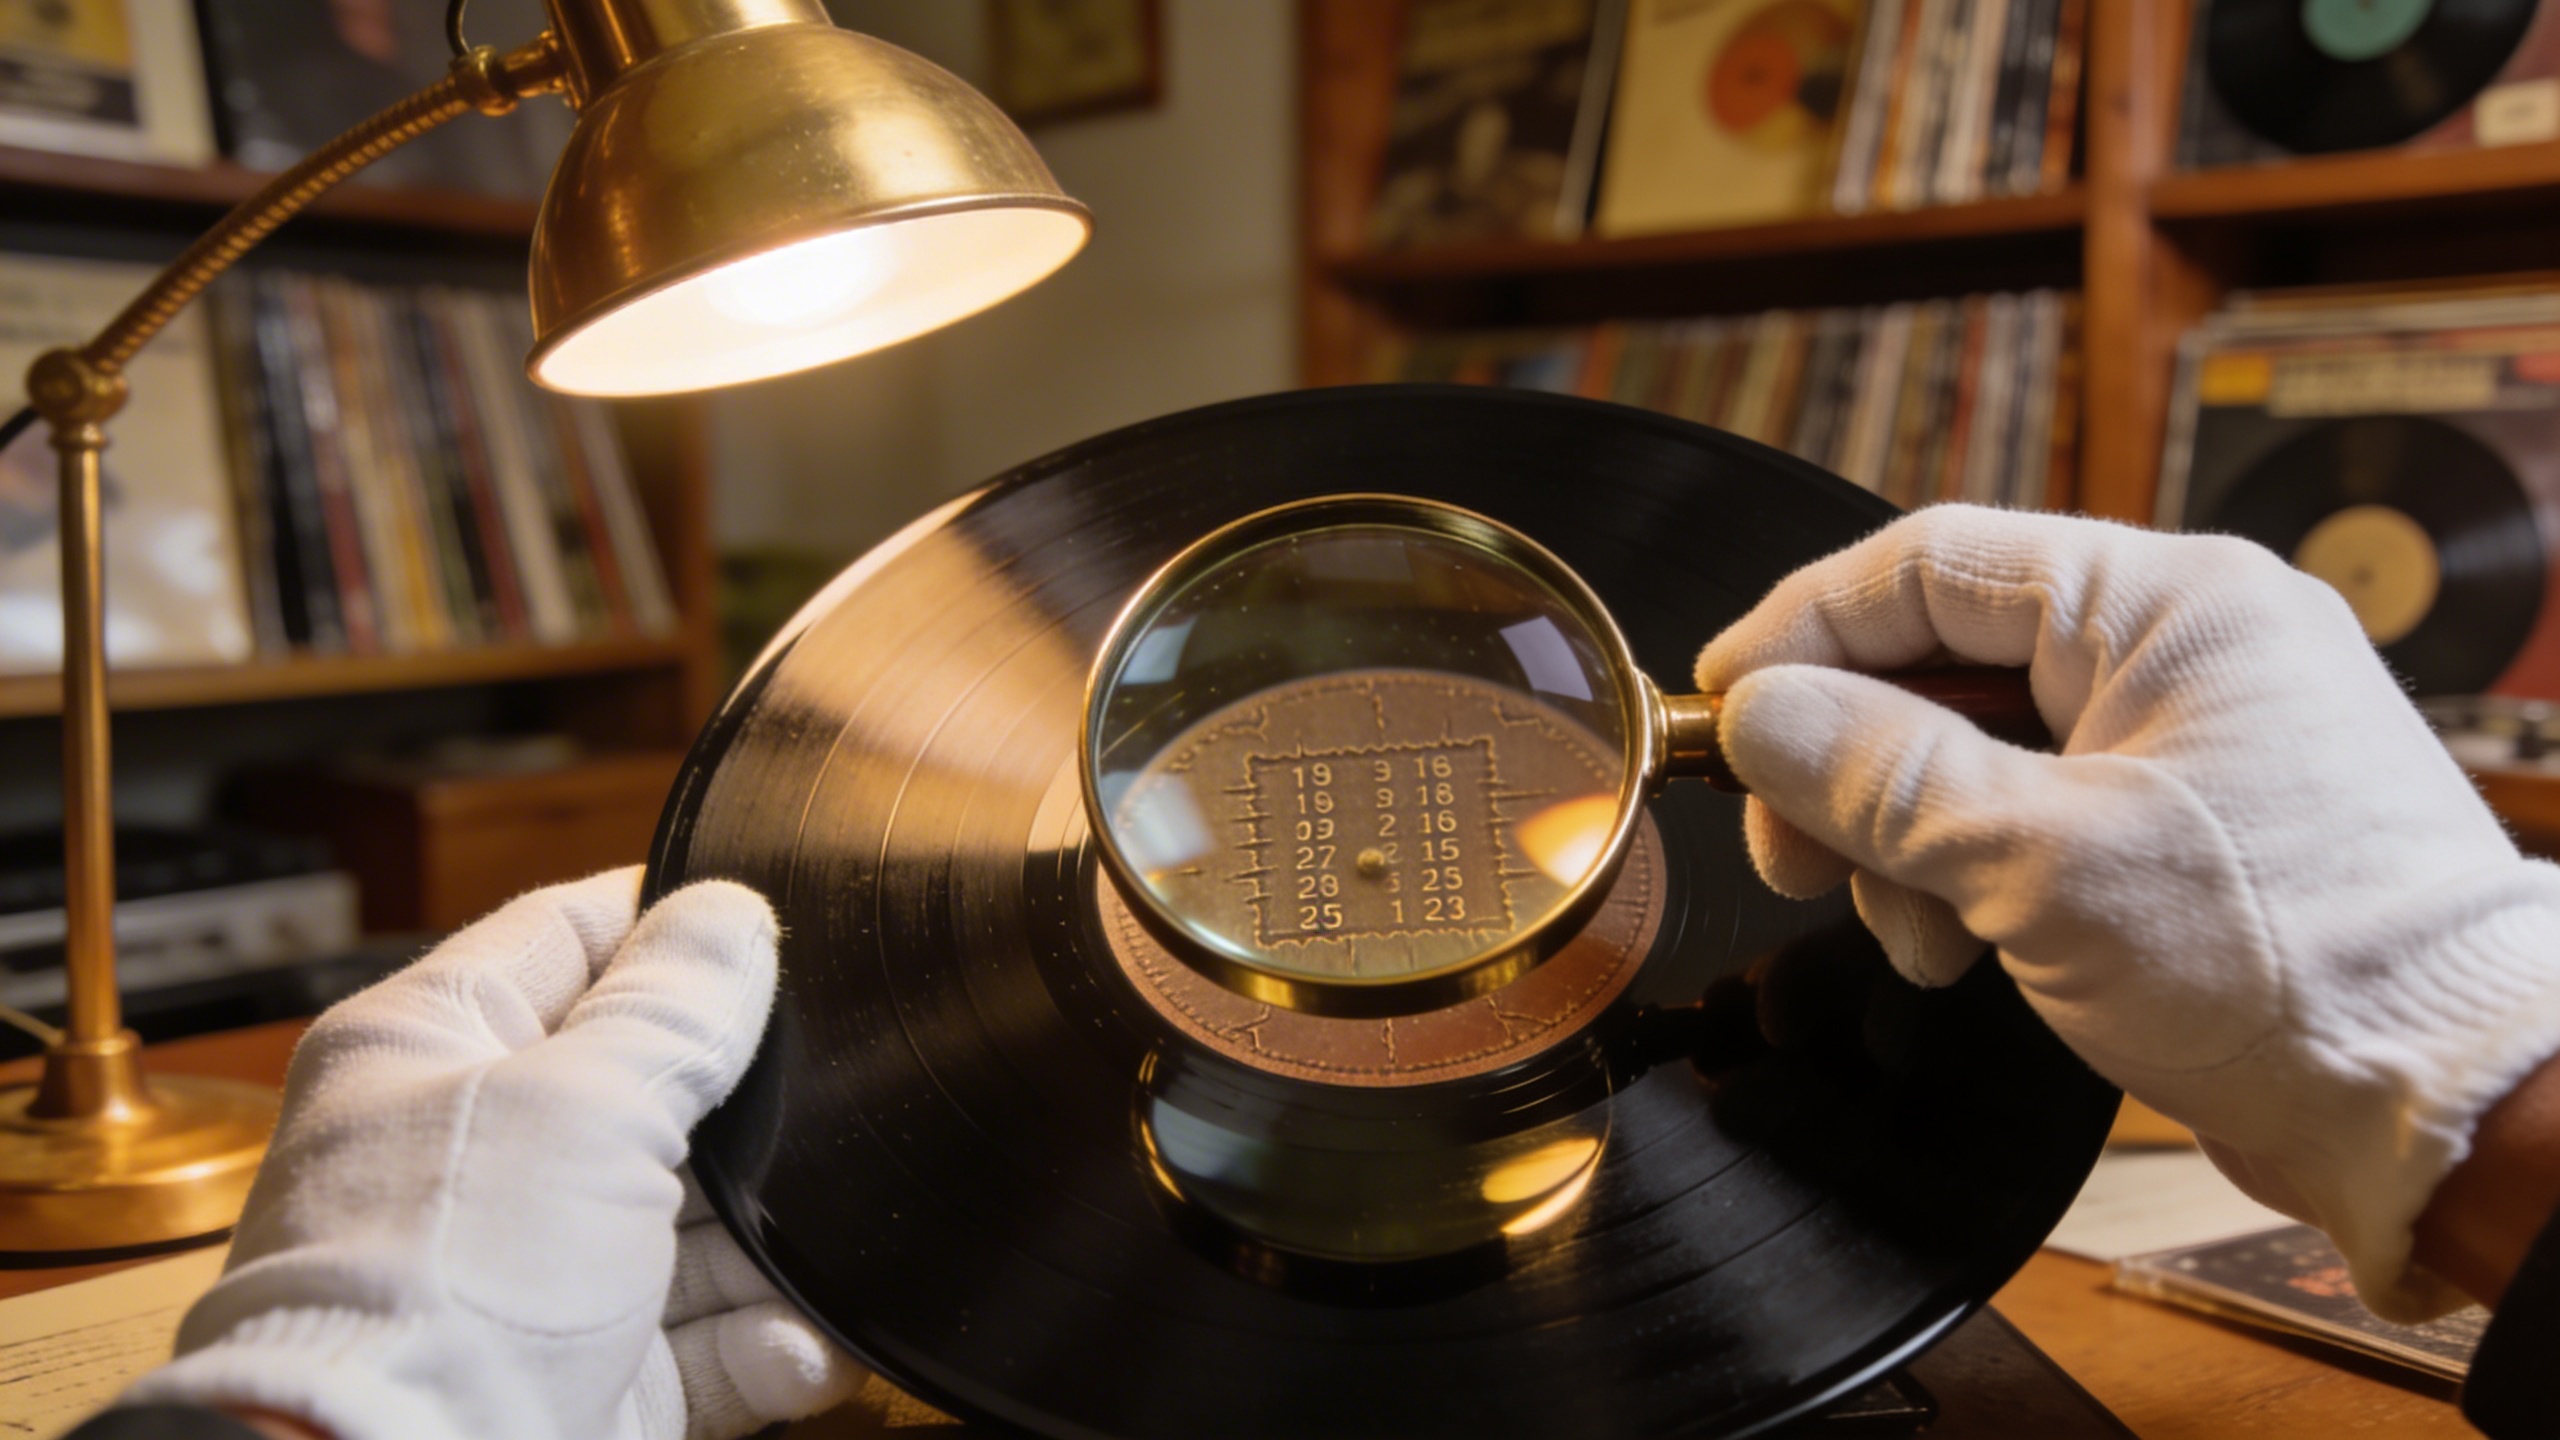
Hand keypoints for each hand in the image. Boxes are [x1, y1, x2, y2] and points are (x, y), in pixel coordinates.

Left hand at [120, 869, 860, 1439]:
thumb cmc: (437, 1291)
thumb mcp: (582, 1106)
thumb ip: (672, 1008)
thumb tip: (730, 914)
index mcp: (433, 1047)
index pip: (566, 934)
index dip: (669, 917)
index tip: (768, 910)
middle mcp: (481, 1155)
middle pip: (651, 1087)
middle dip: (747, 1106)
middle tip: (832, 1090)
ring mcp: (535, 1272)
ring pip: (695, 1223)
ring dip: (772, 1243)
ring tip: (824, 1246)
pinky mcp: (590, 1374)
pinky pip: (710, 1339)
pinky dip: (766, 1341)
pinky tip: (802, 1340)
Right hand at [1696, 505, 2559, 1318]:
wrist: (2450, 1103)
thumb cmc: (2289, 966)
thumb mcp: (2041, 865)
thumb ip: (1881, 775)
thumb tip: (1757, 712)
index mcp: (2168, 602)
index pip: (1932, 564)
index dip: (1804, 629)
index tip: (1721, 705)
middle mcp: (2181, 644)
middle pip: (1945, 660)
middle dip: (1852, 760)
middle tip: (1792, 850)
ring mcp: (2187, 732)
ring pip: (1977, 745)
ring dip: (1906, 837)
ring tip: (1907, 933)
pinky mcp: (2184, 819)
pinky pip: (2032, 808)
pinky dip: (1969, 871)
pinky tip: (1959, 947)